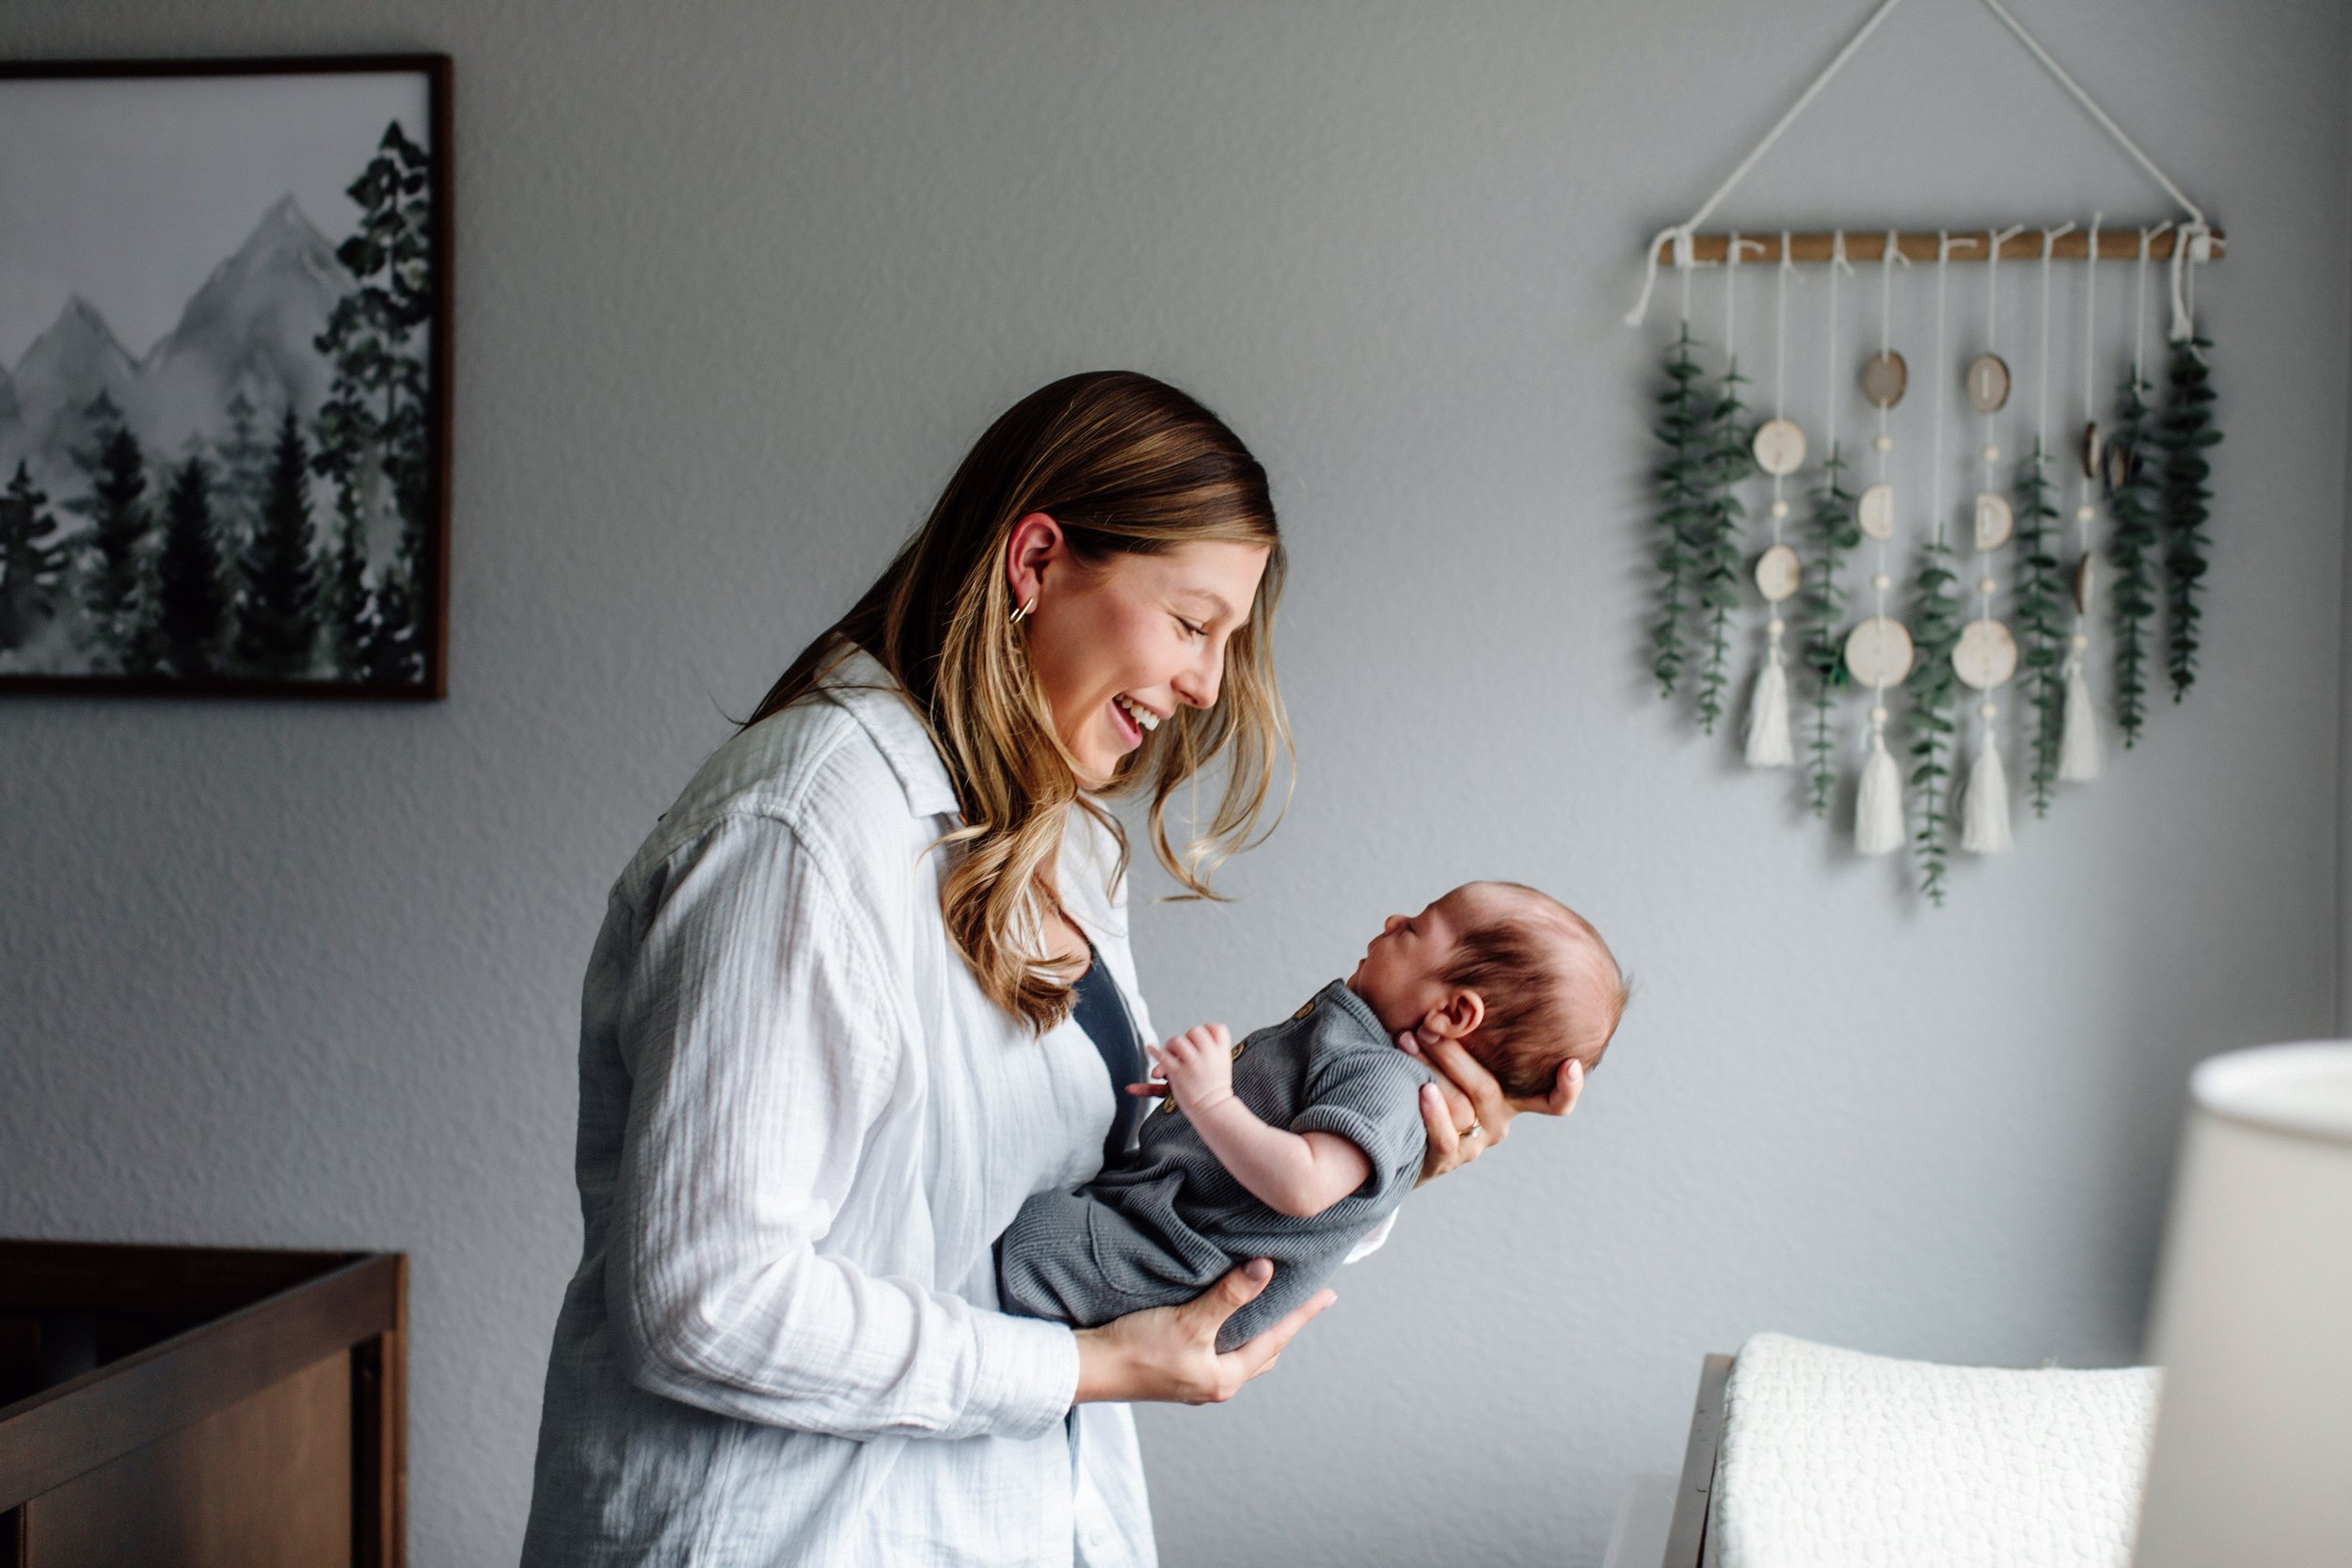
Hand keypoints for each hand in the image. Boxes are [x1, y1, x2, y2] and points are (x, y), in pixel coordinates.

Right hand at [1072, 1258, 1335, 1404]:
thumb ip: (1229, 1296)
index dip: (1302, 1314)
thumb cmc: (1137, 1349)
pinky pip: (1214, 1350)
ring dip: (1254, 1331)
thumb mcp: (1189, 1321)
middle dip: (1282, 1327)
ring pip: (1238, 1352)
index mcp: (1224, 1377)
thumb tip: (1267, 1269)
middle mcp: (1213, 1383)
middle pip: (1261, 1351)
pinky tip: (1218, 1317)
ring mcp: (1192, 1380)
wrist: (1087, 1368)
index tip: (1328, 1295)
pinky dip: (1228, 1332)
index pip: (1276, 1339)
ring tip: (1265, 1306)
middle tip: (1301, 1303)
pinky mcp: (1173, 1370)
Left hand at [1128, 1023, 1234, 1114]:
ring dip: (1171, 1045)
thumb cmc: (1215, 1092)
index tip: (1205, 1037)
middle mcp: (1209, 1055)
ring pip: (1177, 1041)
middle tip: (1186, 1050)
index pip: (1218, 1029)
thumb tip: (1181, 1049)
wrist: (1214, 1109)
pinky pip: (1163, 1057)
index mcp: (1222, 1053)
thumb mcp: (1221, 1069)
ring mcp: (1193, 1063)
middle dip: (1187, 1038)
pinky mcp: (1178, 1073)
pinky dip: (1154, 1052)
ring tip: (1171, 1054)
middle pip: (1195, 1031)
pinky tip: (1149, 1049)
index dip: (1209, 1030)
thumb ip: (1206, 1055)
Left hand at [1399, 1028, 1583, 1184]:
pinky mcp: (1445, 1162)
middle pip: (1487, 1088)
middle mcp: (1497, 1122)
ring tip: (1410, 1040)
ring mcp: (1473, 1144)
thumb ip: (1468, 1034)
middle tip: (1428, 1023)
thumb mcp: (1454, 1062)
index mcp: (1510, 1098)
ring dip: (1432, 1069)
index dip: (1567, 1087)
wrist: (1396, 1139)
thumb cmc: (1429, 1084)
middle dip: (1455, 1052)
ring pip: (1463, 1107)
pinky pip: (1445, 1139)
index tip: (1571, 1063)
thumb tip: (1461, 985)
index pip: (1552, 1101)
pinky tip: (1423, 1090)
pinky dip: (1434, 1113)